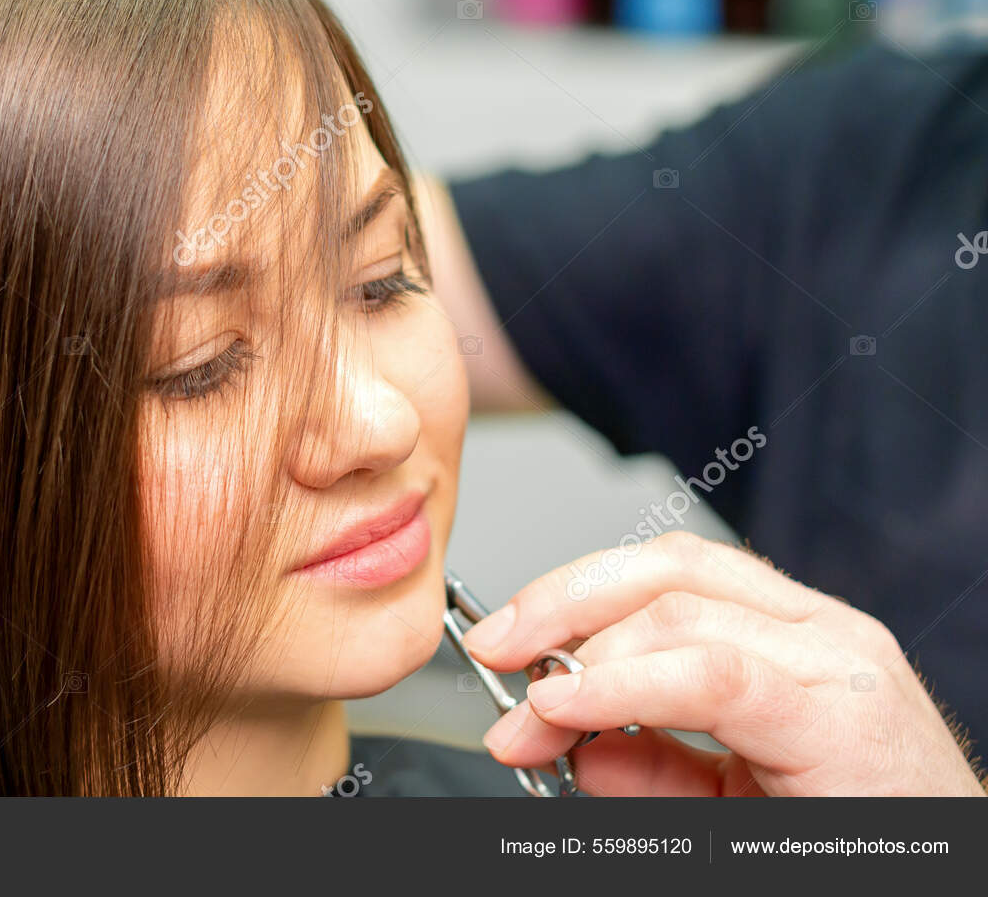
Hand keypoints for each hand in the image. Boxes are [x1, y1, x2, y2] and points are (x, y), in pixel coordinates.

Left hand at [462, 531, 984, 795]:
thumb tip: (571, 740)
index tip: (503, 638)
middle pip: (668, 571)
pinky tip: (575, 709)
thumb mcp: (732, 799)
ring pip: (682, 613)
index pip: (670, 572)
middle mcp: (824, 636)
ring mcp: (840, 669)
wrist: (951, 888)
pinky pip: (713, 678)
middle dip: (561, 603)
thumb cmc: (857, 840)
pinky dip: (626, 687)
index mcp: (796, 637)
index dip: (573, 592)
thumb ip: (656, 764)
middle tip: (494, 651)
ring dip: (583, 657)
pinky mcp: (843, 720)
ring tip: (530, 711)